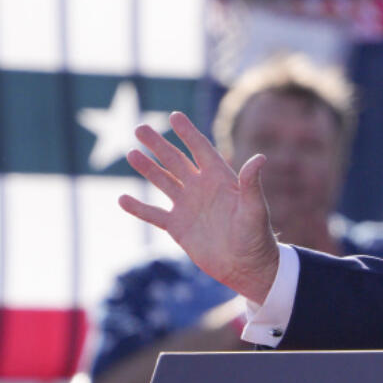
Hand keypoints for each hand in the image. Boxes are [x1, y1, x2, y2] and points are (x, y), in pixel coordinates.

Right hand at [118, 111, 279, 303]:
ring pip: (163, 181)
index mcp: (221, 179)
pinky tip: (122, 199)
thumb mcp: (255, 209)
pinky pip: (154, 214)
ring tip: (131, 153)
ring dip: (147, 168)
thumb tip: (260, 158)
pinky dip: (139, 207)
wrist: (246, 267)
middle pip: (176, 161)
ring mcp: (188, 207)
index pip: (201, 150)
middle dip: (159, 145)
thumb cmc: (257, 237)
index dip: (188, 133)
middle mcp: (202, 188)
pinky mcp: (178, 227)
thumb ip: (252, 184)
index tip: (174, 116)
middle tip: (140, 128)